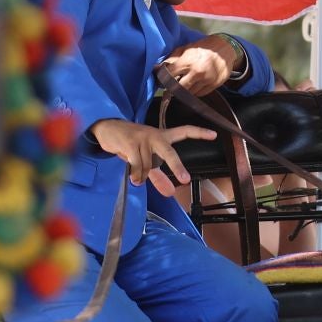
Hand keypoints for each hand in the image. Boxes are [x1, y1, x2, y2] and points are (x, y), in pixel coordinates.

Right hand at [88, 118, 215, 195]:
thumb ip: (158, 176)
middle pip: (169, 152)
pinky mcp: (130, 142)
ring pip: (148, 165)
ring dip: (141, 175)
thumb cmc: (131, 144)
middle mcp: (155, 135)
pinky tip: (133, 177)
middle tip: (185, 179)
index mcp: (163, 136)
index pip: (184, 131)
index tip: (214, 135)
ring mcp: (143, 138)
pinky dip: (135, 174)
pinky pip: (136, 164)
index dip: (199, 133)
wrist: (107, 128)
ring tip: (135, 176)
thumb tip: (170, 193)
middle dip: (177, 166)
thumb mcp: (146, 160)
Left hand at [163, 35, 240, 94]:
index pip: (170, 75)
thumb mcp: (186, 49)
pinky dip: (195, 91)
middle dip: (173, 88)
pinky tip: (194, 84)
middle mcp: (197, 72)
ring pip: (189, 93)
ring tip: (185, 84)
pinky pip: (200, 94)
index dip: (164, 79)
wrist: (225, 49)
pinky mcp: (214, 85)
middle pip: (179, 88)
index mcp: (188, 61)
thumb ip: (172, 59)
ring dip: (185, 90)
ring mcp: (207, 80)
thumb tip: (158, 68)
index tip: (161, 81)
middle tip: (170, 87)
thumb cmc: (203, 47)